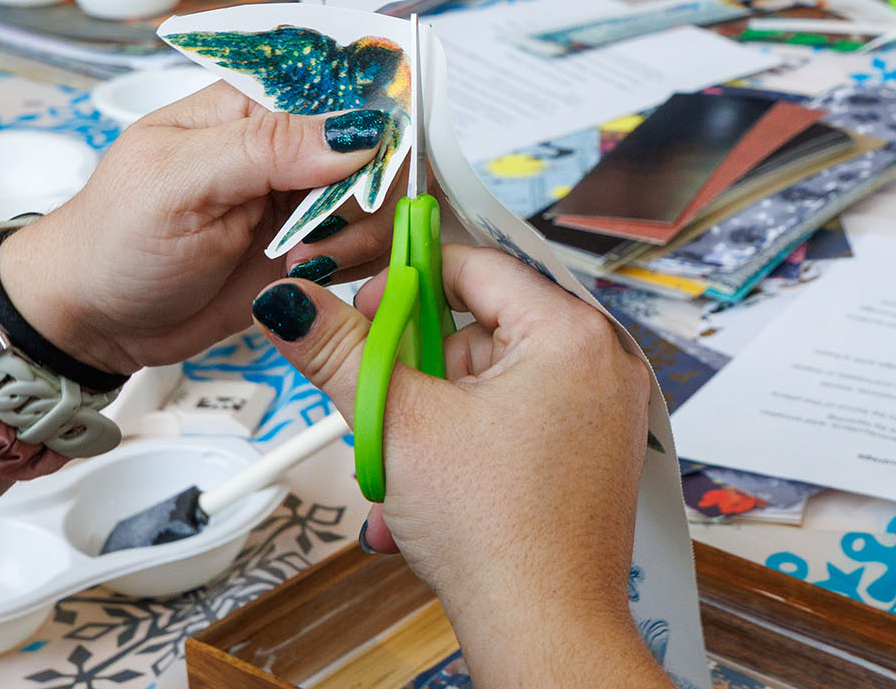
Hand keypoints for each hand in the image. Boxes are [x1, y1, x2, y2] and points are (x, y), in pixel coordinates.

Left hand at [0, 82, 397, 376]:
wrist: (94, 322)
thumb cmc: (113, 240)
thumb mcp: (178, 183)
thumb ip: (266, 148)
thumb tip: (357, 129)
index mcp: (252, 106)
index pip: (342, 86)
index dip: (372, 118)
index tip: (373, 161)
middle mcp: (288, 146)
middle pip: (376, 145)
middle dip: (367, 191)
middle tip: (321, 231)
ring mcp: (304, 199)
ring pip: (381, 198)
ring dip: (360, 234)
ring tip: (303, 261)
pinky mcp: (313, 248)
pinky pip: (368, 245)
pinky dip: (356, 263)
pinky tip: (311, 277)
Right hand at [252, 249, 664, 685]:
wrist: (544, 629)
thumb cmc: (497, 534)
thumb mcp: (398, 425)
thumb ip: (340, 351)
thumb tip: (290, 303)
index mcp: (573, 332)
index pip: (477, 266)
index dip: (406, 280)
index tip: (358, 306)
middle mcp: (603, 360)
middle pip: (482, 328)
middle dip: (417, 375)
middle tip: (380, 411)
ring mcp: (604, 409)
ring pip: (491, 384)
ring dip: (431, 424)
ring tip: (401, 476)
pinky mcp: (593, 452)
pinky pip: (517, 422)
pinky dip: (467, 449)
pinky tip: (430, 499)